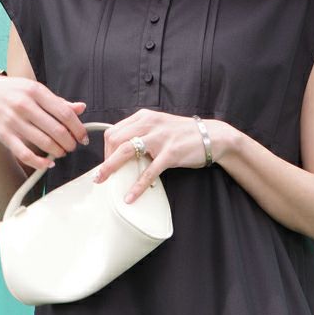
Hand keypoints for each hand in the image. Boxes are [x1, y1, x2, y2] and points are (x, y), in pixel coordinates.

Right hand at [0, 75, 88, 170]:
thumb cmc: (14, 93)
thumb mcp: (36, 90)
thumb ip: (58, 102)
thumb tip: (81, 108)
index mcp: (36, 91)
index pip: (65, 113)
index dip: (78, 129)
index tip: (83, 138)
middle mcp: (25, 105)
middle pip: (57, 130)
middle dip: (70, 143)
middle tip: (72, 146)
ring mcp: (14, 121)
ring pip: (45, 143)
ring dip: (58, 152)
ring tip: (61, 152)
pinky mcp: (5, 135)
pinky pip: (26, 154)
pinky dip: (41, 163)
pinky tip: (48, 164)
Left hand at [92, 109, 215, 200]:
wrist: (211, 136)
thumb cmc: (184, 134)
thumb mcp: (159, 126)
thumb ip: (142, 133)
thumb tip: (124, 150)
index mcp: (143, 117)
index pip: (114, 130)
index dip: (106, 149)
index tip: (106, 162)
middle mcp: (149, 124)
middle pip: (114, 139)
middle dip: (105, 159)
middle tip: (102, 175)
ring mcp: (159, 138)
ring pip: (126, 151)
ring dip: (111, 168)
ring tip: (104, 181)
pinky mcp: (170, 153)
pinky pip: (149, 171)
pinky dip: (137, 186)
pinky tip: (130, 196)